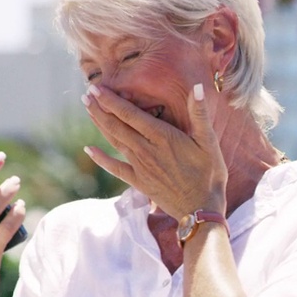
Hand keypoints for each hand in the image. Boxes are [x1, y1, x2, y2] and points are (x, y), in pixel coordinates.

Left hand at [82, 82, 226, 218]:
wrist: (202, 210)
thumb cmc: (209, 175)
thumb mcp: (209, 142)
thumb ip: (199, 114)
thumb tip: (197, 87)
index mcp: (162, 137)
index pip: (130, 114)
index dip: (111, 100)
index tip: (97, 87)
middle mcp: (146, 150)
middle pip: (117, 126)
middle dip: (100, 108)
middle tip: (86, 94)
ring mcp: (140, 167)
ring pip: (114, 142)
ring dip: (100, 125)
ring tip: (88, 109)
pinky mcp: (139, 182)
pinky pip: (116, 168)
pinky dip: (101, 159)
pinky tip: (89, 150)